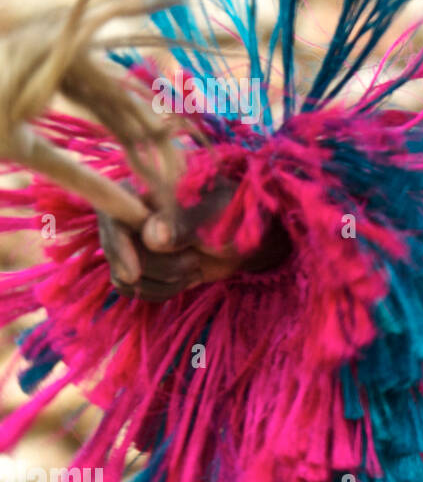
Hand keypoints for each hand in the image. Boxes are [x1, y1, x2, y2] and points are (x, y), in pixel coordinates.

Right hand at [97, 182, 289, 300]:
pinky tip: (188, 278)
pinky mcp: (144, 266)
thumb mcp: (217, 216)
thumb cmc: (237, 215)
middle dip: (159, 268)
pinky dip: (162, 292)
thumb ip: (186, 224)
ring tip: (195, 266)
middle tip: (194, 260)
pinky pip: (136, 290)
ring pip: (126, 277)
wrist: (252, 239)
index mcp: (146, 190)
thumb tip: (153, 237)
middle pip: (120, 254)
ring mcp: (136, 242)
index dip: (118, 246)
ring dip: (163, 282)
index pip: (111, 216)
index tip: (134, 273)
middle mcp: (132, 215)